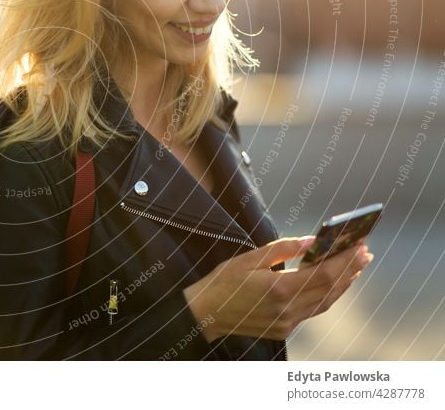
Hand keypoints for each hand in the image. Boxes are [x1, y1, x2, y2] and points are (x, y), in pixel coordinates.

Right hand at [182, 236, 373, 341]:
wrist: (205, 313)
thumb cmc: (223, 282)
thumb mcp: (248, 259)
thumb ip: (283, 249)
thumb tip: (312, 241)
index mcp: (279, 289)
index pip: (324, 274)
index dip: (345, 260)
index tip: (360, 245)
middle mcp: (288, 310)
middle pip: (330, 288)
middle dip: (350, 269)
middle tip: (365, 252)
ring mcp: (287, 323)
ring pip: (325, 302)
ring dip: (343, 284)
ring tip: (355, 268)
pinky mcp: (284, 329)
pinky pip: (313, 311)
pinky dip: (327, 296)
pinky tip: (332, 285)